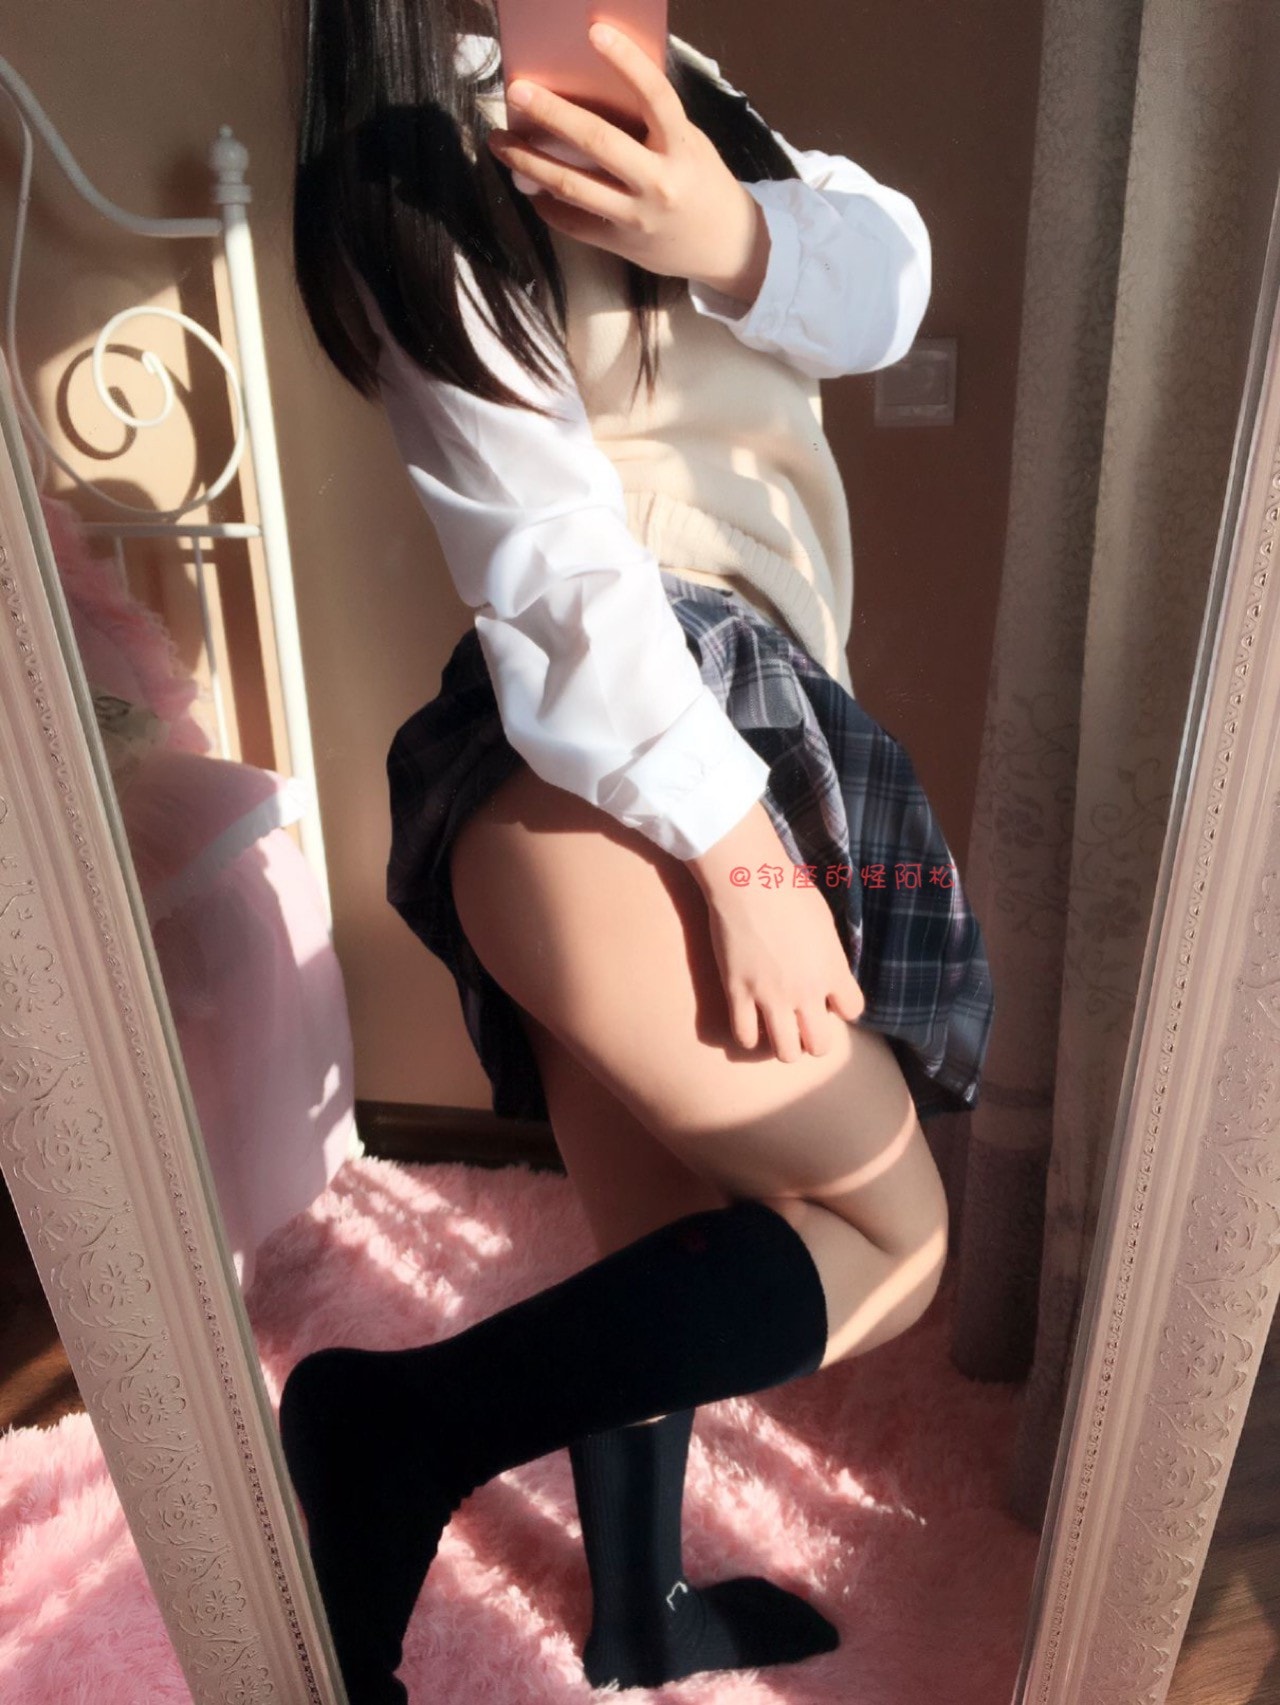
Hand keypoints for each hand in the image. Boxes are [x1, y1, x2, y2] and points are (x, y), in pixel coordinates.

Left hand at [485, 22, 770, 301]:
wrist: (727, 247)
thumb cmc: (703, 183)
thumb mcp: (689, 144)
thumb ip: (651, 123)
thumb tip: (594, 92)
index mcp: (681, 148)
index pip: (655, 96)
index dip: (626, 62)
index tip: (594, 31)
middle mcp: (658, 183)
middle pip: (598, 143)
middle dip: (552, 115)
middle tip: (516, 92)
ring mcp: (636, 217)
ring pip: (572, 185)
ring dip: (529, 162)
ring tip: (500, 142)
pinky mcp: (620, 244)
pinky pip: (573, 221)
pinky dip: (546, 202)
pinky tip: (528, 186)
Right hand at [687, 804, 865, 1061]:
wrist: (748, 880)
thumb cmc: (788, 888)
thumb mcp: (824, 920)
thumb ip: (829, 954)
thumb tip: (827, 968)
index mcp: (832, 970)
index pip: (853, 1010)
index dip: (841, 1006)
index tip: (829, 997)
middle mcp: (806, 991)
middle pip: (820, 1045)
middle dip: (813, 1039)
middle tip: (801, 1023)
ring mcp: (770, 996)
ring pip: (785, 1052)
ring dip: (783, 1045)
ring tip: (776, 1028)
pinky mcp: (738, 994)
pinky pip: (745, 1036)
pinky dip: (748, 1036)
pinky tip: (749, 1021)